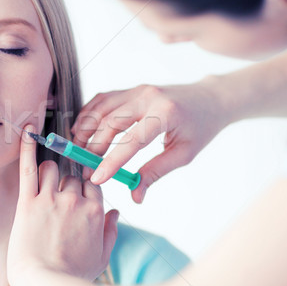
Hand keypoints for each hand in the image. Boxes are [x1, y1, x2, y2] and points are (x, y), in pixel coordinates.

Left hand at [7, 125, 118, 285]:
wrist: (45, 285)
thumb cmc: (73, 275)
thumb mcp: (102, 257)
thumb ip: (111, 231)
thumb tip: (117, 213)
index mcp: (95, 212)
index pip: (93, 183)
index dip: (86, 187)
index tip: (80, 191)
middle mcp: (75, 201)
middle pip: (72, 176)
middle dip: (67, 183)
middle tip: (58, 196)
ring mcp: (51, 200)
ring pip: (53, 169)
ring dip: (49, 173)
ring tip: (44, 185)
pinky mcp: (29, 202)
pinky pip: (29, 168)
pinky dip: (27, 147)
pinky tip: (27, 131)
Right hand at [72, 81, 227, 202]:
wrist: (210, 98)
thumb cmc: (200, 127)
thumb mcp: (184, 154)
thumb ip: (155, 172)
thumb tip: (135, 196)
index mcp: (165, 114)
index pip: (132, 140)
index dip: (112, 161)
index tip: (96, 178)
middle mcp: (148, 97)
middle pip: (110, 122)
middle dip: (93, 147)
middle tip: (84, 169)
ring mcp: (138, 90)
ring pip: (101, 108)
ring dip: (85, 129)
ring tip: (77, 151)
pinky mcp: (131, 89)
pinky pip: (103, 99)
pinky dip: (88, 114)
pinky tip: (81, 130)